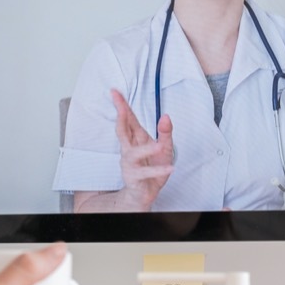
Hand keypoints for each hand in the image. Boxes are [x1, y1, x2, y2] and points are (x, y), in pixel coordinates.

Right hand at [112, 89, 173, 210]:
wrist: (144, 193)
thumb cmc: (152, 167)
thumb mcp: (164, 147)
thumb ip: (166, 132)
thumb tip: (166, 116)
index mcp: (136, 139)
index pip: (129, 119)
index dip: (122, 105)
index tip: (115, 92)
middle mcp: (130, 149)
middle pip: (123, 130)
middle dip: (120, 115)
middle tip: (118, 102)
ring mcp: (130, 164)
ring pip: (133, 154)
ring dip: (146, 149)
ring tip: (158, 145)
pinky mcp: (136, 178)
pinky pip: (147, 174)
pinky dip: (158, 171)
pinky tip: (169, 168)